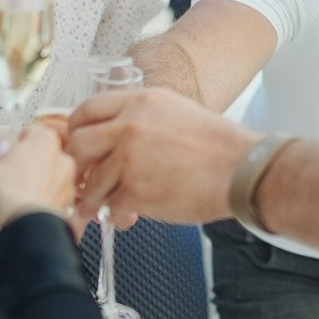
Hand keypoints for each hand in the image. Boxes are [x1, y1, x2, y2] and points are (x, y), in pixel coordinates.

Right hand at [0, 123, 77, 229]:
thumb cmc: (8, 186)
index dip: (14, 143)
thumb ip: (1, 145)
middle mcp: (62, 156)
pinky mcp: (67, 202)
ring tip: (15, 193)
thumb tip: (6, 145)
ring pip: (47, 177)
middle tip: (8, 175)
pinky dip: (41, 198)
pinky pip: (51, 196)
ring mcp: (67, 181)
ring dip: (35, 182)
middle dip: (27, 163)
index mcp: (45, 139)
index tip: (4, 154)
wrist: (25, 221)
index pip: (29, 132)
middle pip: (41, 155)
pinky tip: (25, 204)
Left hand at [66, 89, 261, 226]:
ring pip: (91, 182)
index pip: (87, 109)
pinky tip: (126, 216)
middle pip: (78, 144)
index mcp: (139, 102)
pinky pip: (110, 206)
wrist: (242, 170)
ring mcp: (130, 159)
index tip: (76, 144)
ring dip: (92, 198)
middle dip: (77, 166)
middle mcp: (129, 126)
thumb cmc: (218, 145)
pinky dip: (114, 215)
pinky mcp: (136, 191)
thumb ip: (140, 117)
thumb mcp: (175, 111)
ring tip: (99, 207)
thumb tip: (113, 134)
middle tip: (82, 178)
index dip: (75, 129)